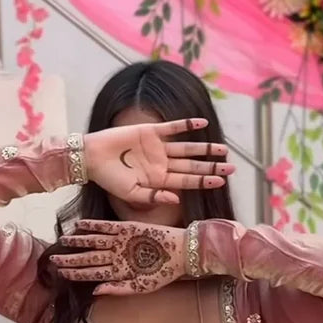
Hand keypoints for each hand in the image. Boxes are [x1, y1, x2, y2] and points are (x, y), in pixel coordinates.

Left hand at [51, 219, 186, 294]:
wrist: (181, 253)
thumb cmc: (164, 273)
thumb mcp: (143, 287)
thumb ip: (119, 289)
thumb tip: (96, 291)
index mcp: (118, 272)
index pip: (91, 273)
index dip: (75, 274)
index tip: (60, 274)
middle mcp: (116, 256)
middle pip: (88, 258)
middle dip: (70, 260)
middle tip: (52, 260)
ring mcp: (120, 242)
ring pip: (93, 242)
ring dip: (77, 242)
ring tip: (62, 241)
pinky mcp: (127, 228)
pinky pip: (106, 226)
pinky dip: (92, 225)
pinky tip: (78, 225)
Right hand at [83, 118, 232, 205]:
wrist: (91, 157)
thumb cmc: (108, 179)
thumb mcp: (130, 193)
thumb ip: (152, 196)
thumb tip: (176, 198)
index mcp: (158, 181)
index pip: (187, 182)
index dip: (204, 182)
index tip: (221, 182)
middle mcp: (162, 165)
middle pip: (192, 167)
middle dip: (212, 168)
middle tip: (232, 169)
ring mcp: (157, 148)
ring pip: (187, 148)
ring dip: (205, 149)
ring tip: (223, 150)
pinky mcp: (150, 132)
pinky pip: (173, 128)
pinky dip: (187, 125)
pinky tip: (202, 124)